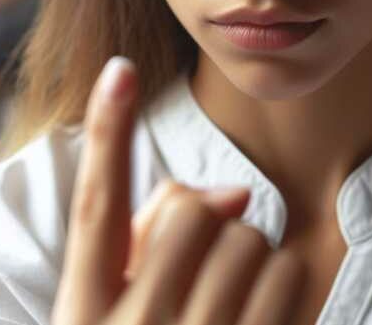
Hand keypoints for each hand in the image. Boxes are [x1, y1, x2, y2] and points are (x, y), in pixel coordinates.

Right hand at [51, 57, 304, 324]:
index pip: (96, 205)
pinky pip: (287, 272)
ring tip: (227, 297)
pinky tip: (259, 310)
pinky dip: (282, 279)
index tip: (119, 69)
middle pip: (188, 210)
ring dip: (245, 252)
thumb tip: (236, 194)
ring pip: (245, 235)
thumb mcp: (121, 304)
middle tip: (201, 263)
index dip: (106, 132)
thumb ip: (155, 236)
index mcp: (84, 311)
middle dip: (204, 222)